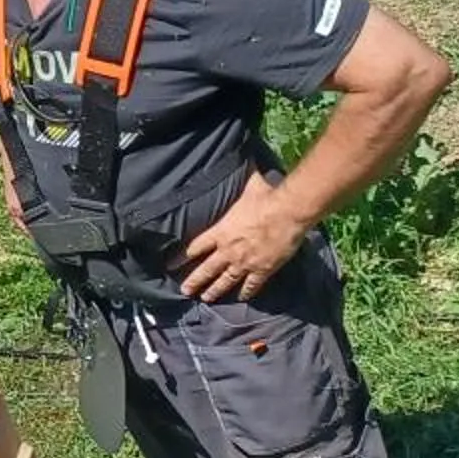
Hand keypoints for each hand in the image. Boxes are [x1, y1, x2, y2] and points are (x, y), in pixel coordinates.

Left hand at [174, 173, 310, 303]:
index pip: (195, 247)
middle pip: (206, 269)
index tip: (171, 265)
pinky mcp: (263, 270)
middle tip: (185, 291)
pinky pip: (252, 285)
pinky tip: (242, 297)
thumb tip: (238, 159)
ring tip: (206, 299)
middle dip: (194, 281)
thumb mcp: (247, 186)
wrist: (288, 212)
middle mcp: (228, 250)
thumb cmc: (266, 197)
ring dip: (215, 290)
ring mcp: (245, 262)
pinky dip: (247, 292)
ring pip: (226, 281)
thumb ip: (239, 180)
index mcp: (220, 231)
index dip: (181, 257)